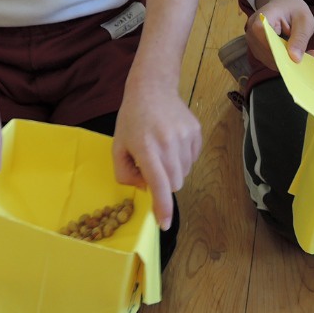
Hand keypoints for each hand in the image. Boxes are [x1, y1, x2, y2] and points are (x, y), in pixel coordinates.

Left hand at [113, 79, 200, 229]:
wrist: (152, 88)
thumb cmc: (131, 119)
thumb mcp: (118, 146)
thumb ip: (125, 173)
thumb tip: (146, 188)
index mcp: (147, 148)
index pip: (159, 185)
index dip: (163, 207)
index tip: (164, 224)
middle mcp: (169, 143)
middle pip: (175, 183)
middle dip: (164, 184)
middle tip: (152, 167)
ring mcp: (185, 137)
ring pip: (185, 172)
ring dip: (173, 171)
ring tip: (162, 151)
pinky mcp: (196, 132)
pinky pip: (192, 159)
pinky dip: (182, 159)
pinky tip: (172, 143)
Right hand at [246, 0, 313, 69]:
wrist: (283, 5)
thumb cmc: (294, 9)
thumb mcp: (304, 20)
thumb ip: (300, 38)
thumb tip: (295, 59)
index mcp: (262, 17)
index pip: (263, 35)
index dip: (277, 49)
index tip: (296, 57)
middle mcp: (252, 31)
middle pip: (267, 52)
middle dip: (288, 58)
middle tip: (311, 55)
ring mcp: (253, 42)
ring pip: (269, 59)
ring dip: (288, 61)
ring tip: (307, 54)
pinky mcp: (257, 50)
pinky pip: (270, 60)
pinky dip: (284, 60)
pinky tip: (296, 54)